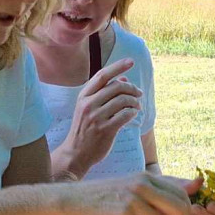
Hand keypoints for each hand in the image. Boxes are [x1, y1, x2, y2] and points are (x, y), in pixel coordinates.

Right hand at [52, 58, 141, 178]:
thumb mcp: (87, 108)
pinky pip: (125, 115)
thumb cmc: (84, 129)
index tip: (131, 61)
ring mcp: (96, 117)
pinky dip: (133, 112)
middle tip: (138, 93)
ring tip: (137, 106)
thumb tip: (123, 79)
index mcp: (83, 97)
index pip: (102, 76)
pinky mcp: (106, 130)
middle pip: (116, 87)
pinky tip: (133, 114)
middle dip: (132, 88)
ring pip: (123, 100)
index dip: (118, 66)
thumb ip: (103, 93)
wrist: (75, 153)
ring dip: (134, 101)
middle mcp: (88, 105)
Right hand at [67, 173, 214, 214]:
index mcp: (148, 177)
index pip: (182, 195)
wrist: (72, 201)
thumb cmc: (105, 198)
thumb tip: (196, 184)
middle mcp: (142, 185)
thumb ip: (160, 187)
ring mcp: (132, 199)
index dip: (187, 214)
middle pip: (180, 209)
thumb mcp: (133, 186)